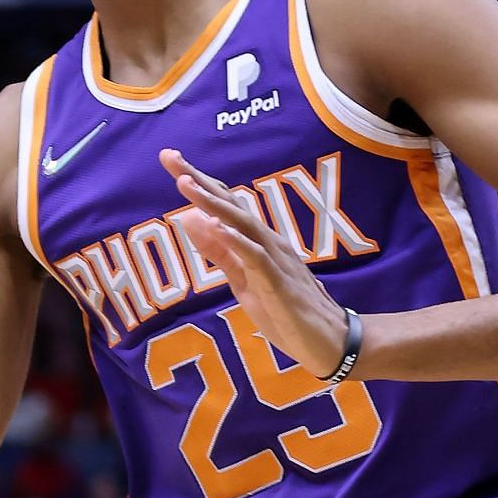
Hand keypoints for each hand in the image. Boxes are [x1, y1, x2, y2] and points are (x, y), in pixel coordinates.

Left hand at [161, 147, 349, 375]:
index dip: (198, 181)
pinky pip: (257, 259)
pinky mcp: (279, 284)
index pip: (224, 204)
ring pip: (242, 224)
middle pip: (230, 204)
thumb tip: (189, 220)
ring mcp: (275, 260)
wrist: (328, 341)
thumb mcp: (242, 279)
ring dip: (213, 203)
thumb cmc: (285, 309)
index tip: (170, 158)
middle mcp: (267, 242)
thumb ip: (218, 251)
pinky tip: (220, 228)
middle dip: (199, 180)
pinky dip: (238, 242)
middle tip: (169, 156)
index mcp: (256, 240)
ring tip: (186, 184)